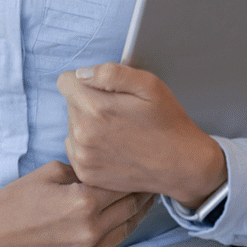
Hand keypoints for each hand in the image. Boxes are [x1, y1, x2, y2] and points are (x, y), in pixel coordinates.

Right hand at [0, 160, 154, 246]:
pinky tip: (121, 219)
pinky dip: (118, 233)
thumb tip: (110, 169)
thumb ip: (86, 171)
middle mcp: (90, 232)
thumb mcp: (51, 173)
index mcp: (83, 202)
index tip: (143, 164)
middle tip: (151, 179)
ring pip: (126, 230)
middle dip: (142, 192)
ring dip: (136, 214)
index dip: (134, 172)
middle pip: (131, 207)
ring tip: (143, 198)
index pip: (123, 183)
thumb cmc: (15, 201)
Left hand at [58, 63, 225, 209]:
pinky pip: (74, 148)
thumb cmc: (167, 121)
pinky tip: (113, 147)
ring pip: (71, 125)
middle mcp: (83, 134)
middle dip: (89, 102)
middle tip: (119, 112)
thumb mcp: (148, 85)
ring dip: (88, 124)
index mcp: (96, 108)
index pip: (65, 81)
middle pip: (70, 103)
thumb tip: (81, 73)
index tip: (105, 90)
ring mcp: (83, 157)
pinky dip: (89, 146)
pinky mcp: (85, 173)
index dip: (85, 81)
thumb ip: (110, 72)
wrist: (181, 164)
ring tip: (118, 131)